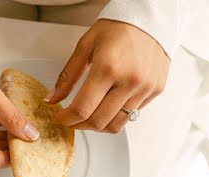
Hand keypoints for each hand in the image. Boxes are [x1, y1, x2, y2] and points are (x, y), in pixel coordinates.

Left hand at [45, 19, 169, 132]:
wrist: (149, 18)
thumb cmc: (117, 28)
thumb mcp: (85, 46)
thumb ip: (68, 76)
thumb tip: (52, 98)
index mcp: (108, 67)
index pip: (82, 109)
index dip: (66, 119)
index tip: (60, 117)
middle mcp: (129, 80)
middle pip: (98, 122)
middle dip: (78, 125)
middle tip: (71, 119)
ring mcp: (145, 87)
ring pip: (116, 125)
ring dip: (97, 126)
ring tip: (88, 116)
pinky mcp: (155, 90)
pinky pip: (132, 116)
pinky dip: (115, 116)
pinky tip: (107, 106)